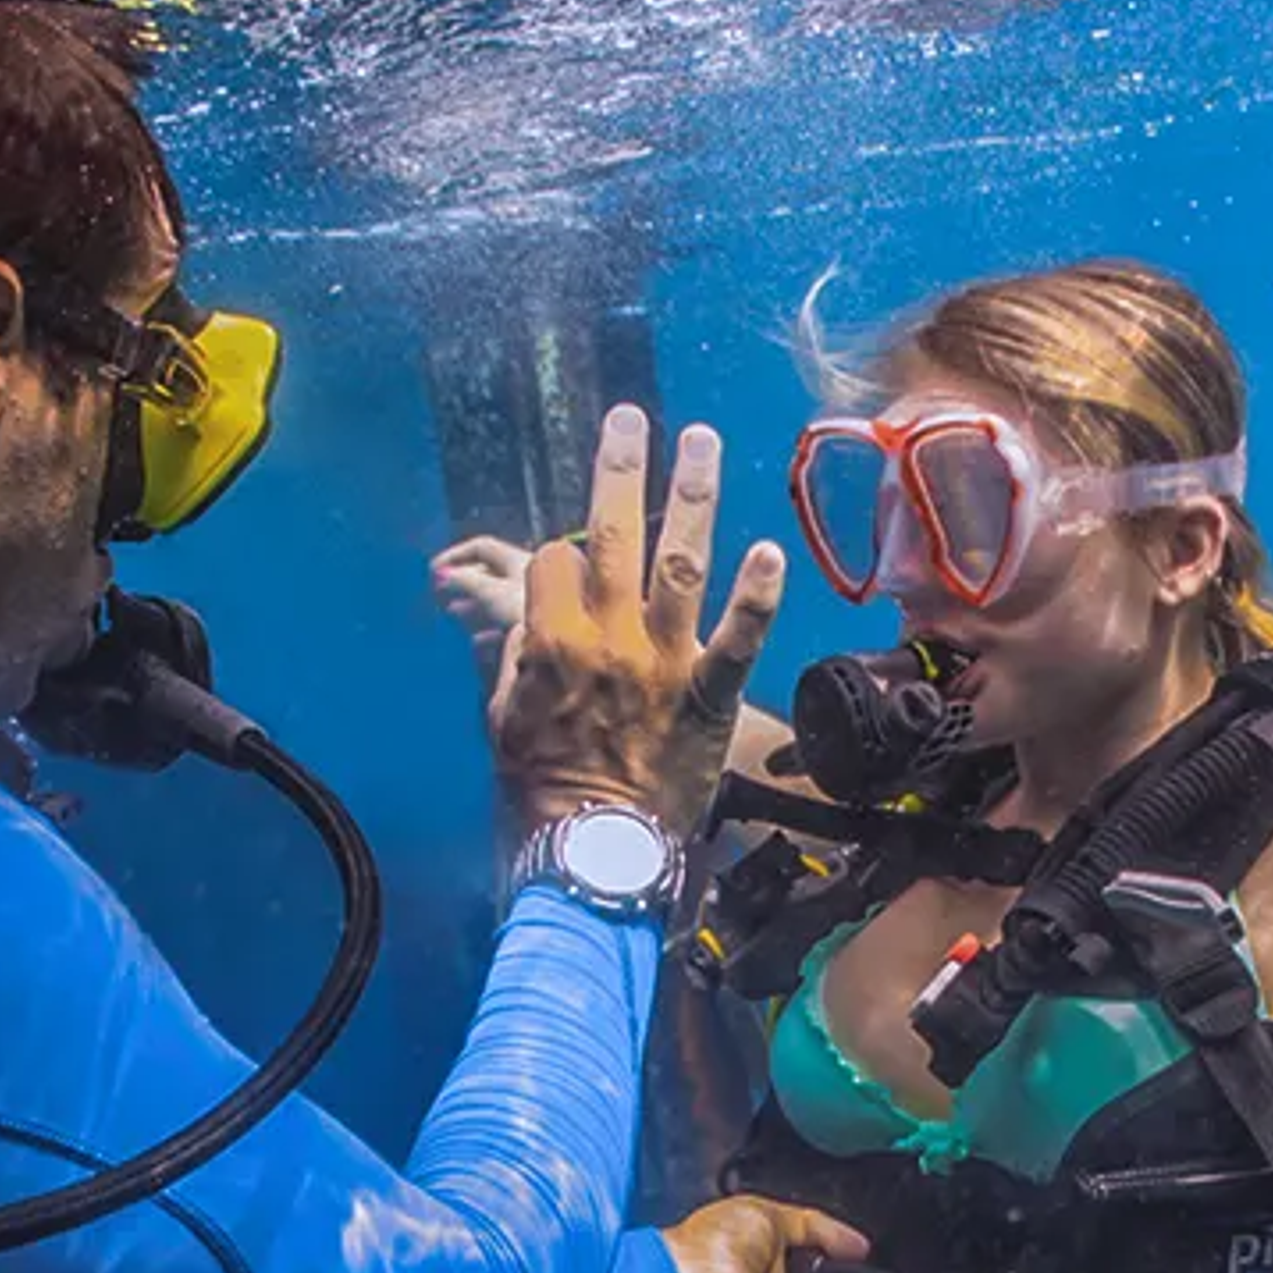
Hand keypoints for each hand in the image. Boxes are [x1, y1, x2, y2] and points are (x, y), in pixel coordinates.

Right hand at [431, 532, 529, 706]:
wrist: (569, 642)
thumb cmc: (531, 611)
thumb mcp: (493, 594)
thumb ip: (466, 583)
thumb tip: (441, 575)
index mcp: (518, 560)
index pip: (481, 546)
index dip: (455, 554)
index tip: (433, 570)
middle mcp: (528, 576)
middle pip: (490, 571)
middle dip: (463, 580)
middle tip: (440, 591)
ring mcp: (534, 600)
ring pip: (498, 598)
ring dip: (474, 604)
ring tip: (453, 612)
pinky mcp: (538, 625)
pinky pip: (508, 622)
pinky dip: (489, 628)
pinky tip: (476, 640)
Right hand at [486, 405, 787, 831]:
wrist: (591, 854)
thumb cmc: (540, 790)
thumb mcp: (502, 715)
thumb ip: (509, 653)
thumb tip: (508, 612)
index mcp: (548, 641)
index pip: (550, 563)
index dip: (555, 559)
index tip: (562, 570)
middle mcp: (606, 638)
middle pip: (613, 534)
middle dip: (619, 468)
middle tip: (630, 418)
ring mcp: (662, 663)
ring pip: (678, 563)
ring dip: (690, 495)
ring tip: (699, 440)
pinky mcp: (708, 697)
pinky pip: (738, 641)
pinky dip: (756, 597)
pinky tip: (771, 550)